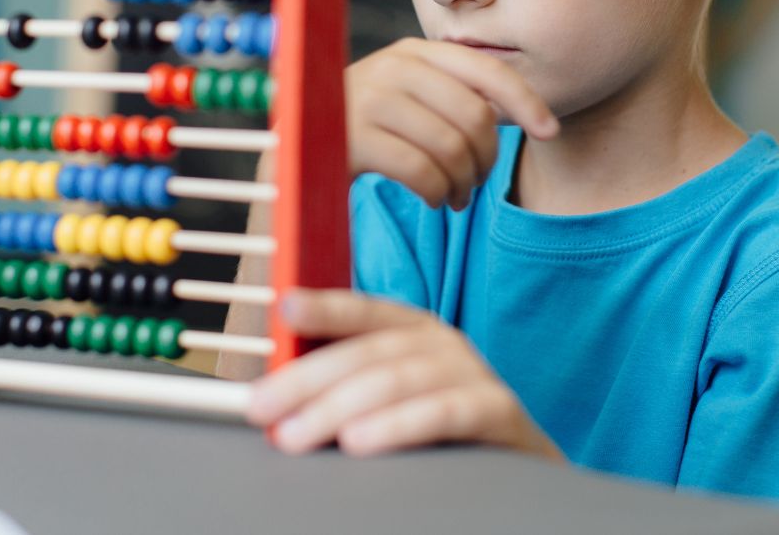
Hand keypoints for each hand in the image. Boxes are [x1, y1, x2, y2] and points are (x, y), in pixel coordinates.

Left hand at [247, 289, 563, 460]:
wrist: (517, 472)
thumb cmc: (441, 435)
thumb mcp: (391, 400)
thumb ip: (343, 389)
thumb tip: (276, 396)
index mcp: (415, 331)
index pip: (365, 312)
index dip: (325, 306)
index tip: (284, 308)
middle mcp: (444, 343)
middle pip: (370, 351)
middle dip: (308, 379)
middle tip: (262, 408)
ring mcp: (474, 373)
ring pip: (399, 379)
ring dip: (340, 407)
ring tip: (297, 433)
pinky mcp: (499, 411)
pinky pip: (445, 412)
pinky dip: (399, 425)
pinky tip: (360, 441)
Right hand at [346, 37, 558, 209]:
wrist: (296, 152)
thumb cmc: (366, 129)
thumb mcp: (410, 98)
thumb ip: (453, 95)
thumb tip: (526, 113)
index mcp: (415, 52)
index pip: (487, 70)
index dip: (527, 100)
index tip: (550, 131)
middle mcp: (393, 66)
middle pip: (475, 115)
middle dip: (488, 158)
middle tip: (477, 183)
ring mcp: (369, 99)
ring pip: (452, 146)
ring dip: (465, 183)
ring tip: (457, 197)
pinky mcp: (351, 137)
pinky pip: (422, 171)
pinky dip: (439, 193)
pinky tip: (436, 200)